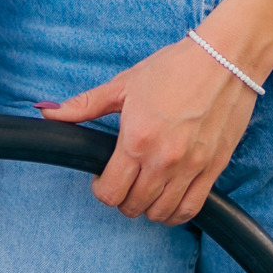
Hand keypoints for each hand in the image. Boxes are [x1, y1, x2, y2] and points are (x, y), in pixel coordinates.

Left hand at [40, 35, 256, 225]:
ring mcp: (191, 167)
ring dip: (148, 208)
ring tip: (145, 190)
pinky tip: (169, 202)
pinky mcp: (214, 168)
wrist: (225, 59)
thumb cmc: (174, 68)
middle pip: (133, 206)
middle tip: (124, 182)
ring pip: (162, 213)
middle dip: (122, 199)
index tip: (103, 178)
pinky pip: (191, 209)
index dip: (100, 190)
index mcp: (136, 139)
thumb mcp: (124, 84)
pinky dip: (176, 213)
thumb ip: (85, 105)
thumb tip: (48, 112)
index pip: (110, 192)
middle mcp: (163, 159)